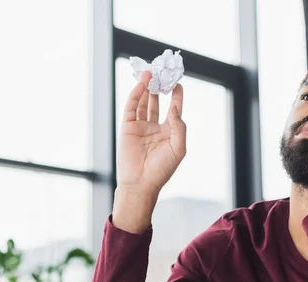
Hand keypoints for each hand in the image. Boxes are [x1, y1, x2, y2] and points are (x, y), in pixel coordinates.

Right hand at [117, 71, 186, 195]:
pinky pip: (132, 108)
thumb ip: (179, 126)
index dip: (176, 96)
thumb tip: (174, 108)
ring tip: (149, 73)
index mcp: (169, 132)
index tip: (177, 83)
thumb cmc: (162, 169)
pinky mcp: (128, 127)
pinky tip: (141, 85)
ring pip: (144, 102)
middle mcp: (155, 127)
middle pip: (157, 102)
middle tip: (161, 73)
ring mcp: (141, 126)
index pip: (174, 109)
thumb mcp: (178, 148)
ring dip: (147, 88)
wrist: (141, 183)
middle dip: (159, 87)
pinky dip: (135, 96)